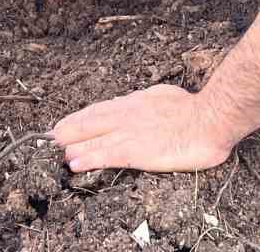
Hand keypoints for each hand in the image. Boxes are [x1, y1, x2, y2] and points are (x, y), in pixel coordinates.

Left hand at [52, 84, 235, 172]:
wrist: (209, 118)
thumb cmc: (194, 109)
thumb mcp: (164, 96)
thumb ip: (147, 101)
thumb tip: (137, 100)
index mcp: (135, 102)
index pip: (100, 109)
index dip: (81, 117)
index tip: (66, 123)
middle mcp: (127, 115)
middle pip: (90, 121)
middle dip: (69, 130)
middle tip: (50, 137)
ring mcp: (130, 132)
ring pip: (93, 138)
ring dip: (72, 145)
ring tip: (55, 151)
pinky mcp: (137, 151)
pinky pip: (106, 155)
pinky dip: (88, 158)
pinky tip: (74, 164)